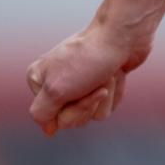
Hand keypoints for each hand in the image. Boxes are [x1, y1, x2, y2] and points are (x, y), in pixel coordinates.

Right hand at [26, 22, 150, 135]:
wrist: (124, 34)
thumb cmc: (88, 58)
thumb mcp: (56, 89)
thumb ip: (42, 112)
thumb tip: (47, 129)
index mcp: (39, 81)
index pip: (50, 119)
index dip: (70, 111)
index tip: (76, 92)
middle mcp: (57, 83)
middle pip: (72, 120)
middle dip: (88, 104)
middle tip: (94, 81)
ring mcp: (81, 84)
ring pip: (93, 114)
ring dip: (105, 96)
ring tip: (106, 74)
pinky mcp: (102, 83)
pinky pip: (107, 105)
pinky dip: (116, 93)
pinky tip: (117, 74)